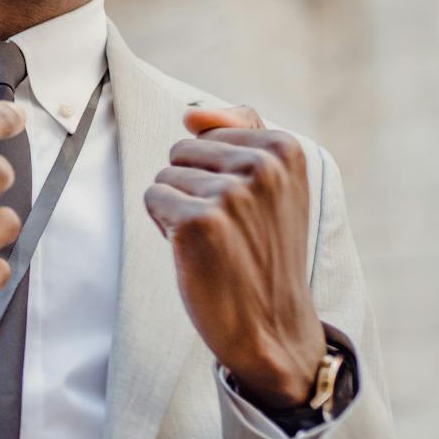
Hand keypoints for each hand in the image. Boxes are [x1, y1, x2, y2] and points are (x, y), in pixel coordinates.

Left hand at [144, 105, 325, 411]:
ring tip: (214, 242)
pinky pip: (152, 199)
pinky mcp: (198, 223)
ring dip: (178, 209)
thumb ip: (242, 131)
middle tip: (227, 228)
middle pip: (182, 150)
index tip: (245, 208)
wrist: (273, 325)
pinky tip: (197, 253)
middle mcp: (263, 167)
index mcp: (285, 148)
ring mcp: (231, 195)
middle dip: (192, 187)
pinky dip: (165, 227)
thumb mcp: (274, 183)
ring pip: (164, 176)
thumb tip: (192, 112)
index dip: (213, 172)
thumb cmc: (265, 251)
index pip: (208, 132)